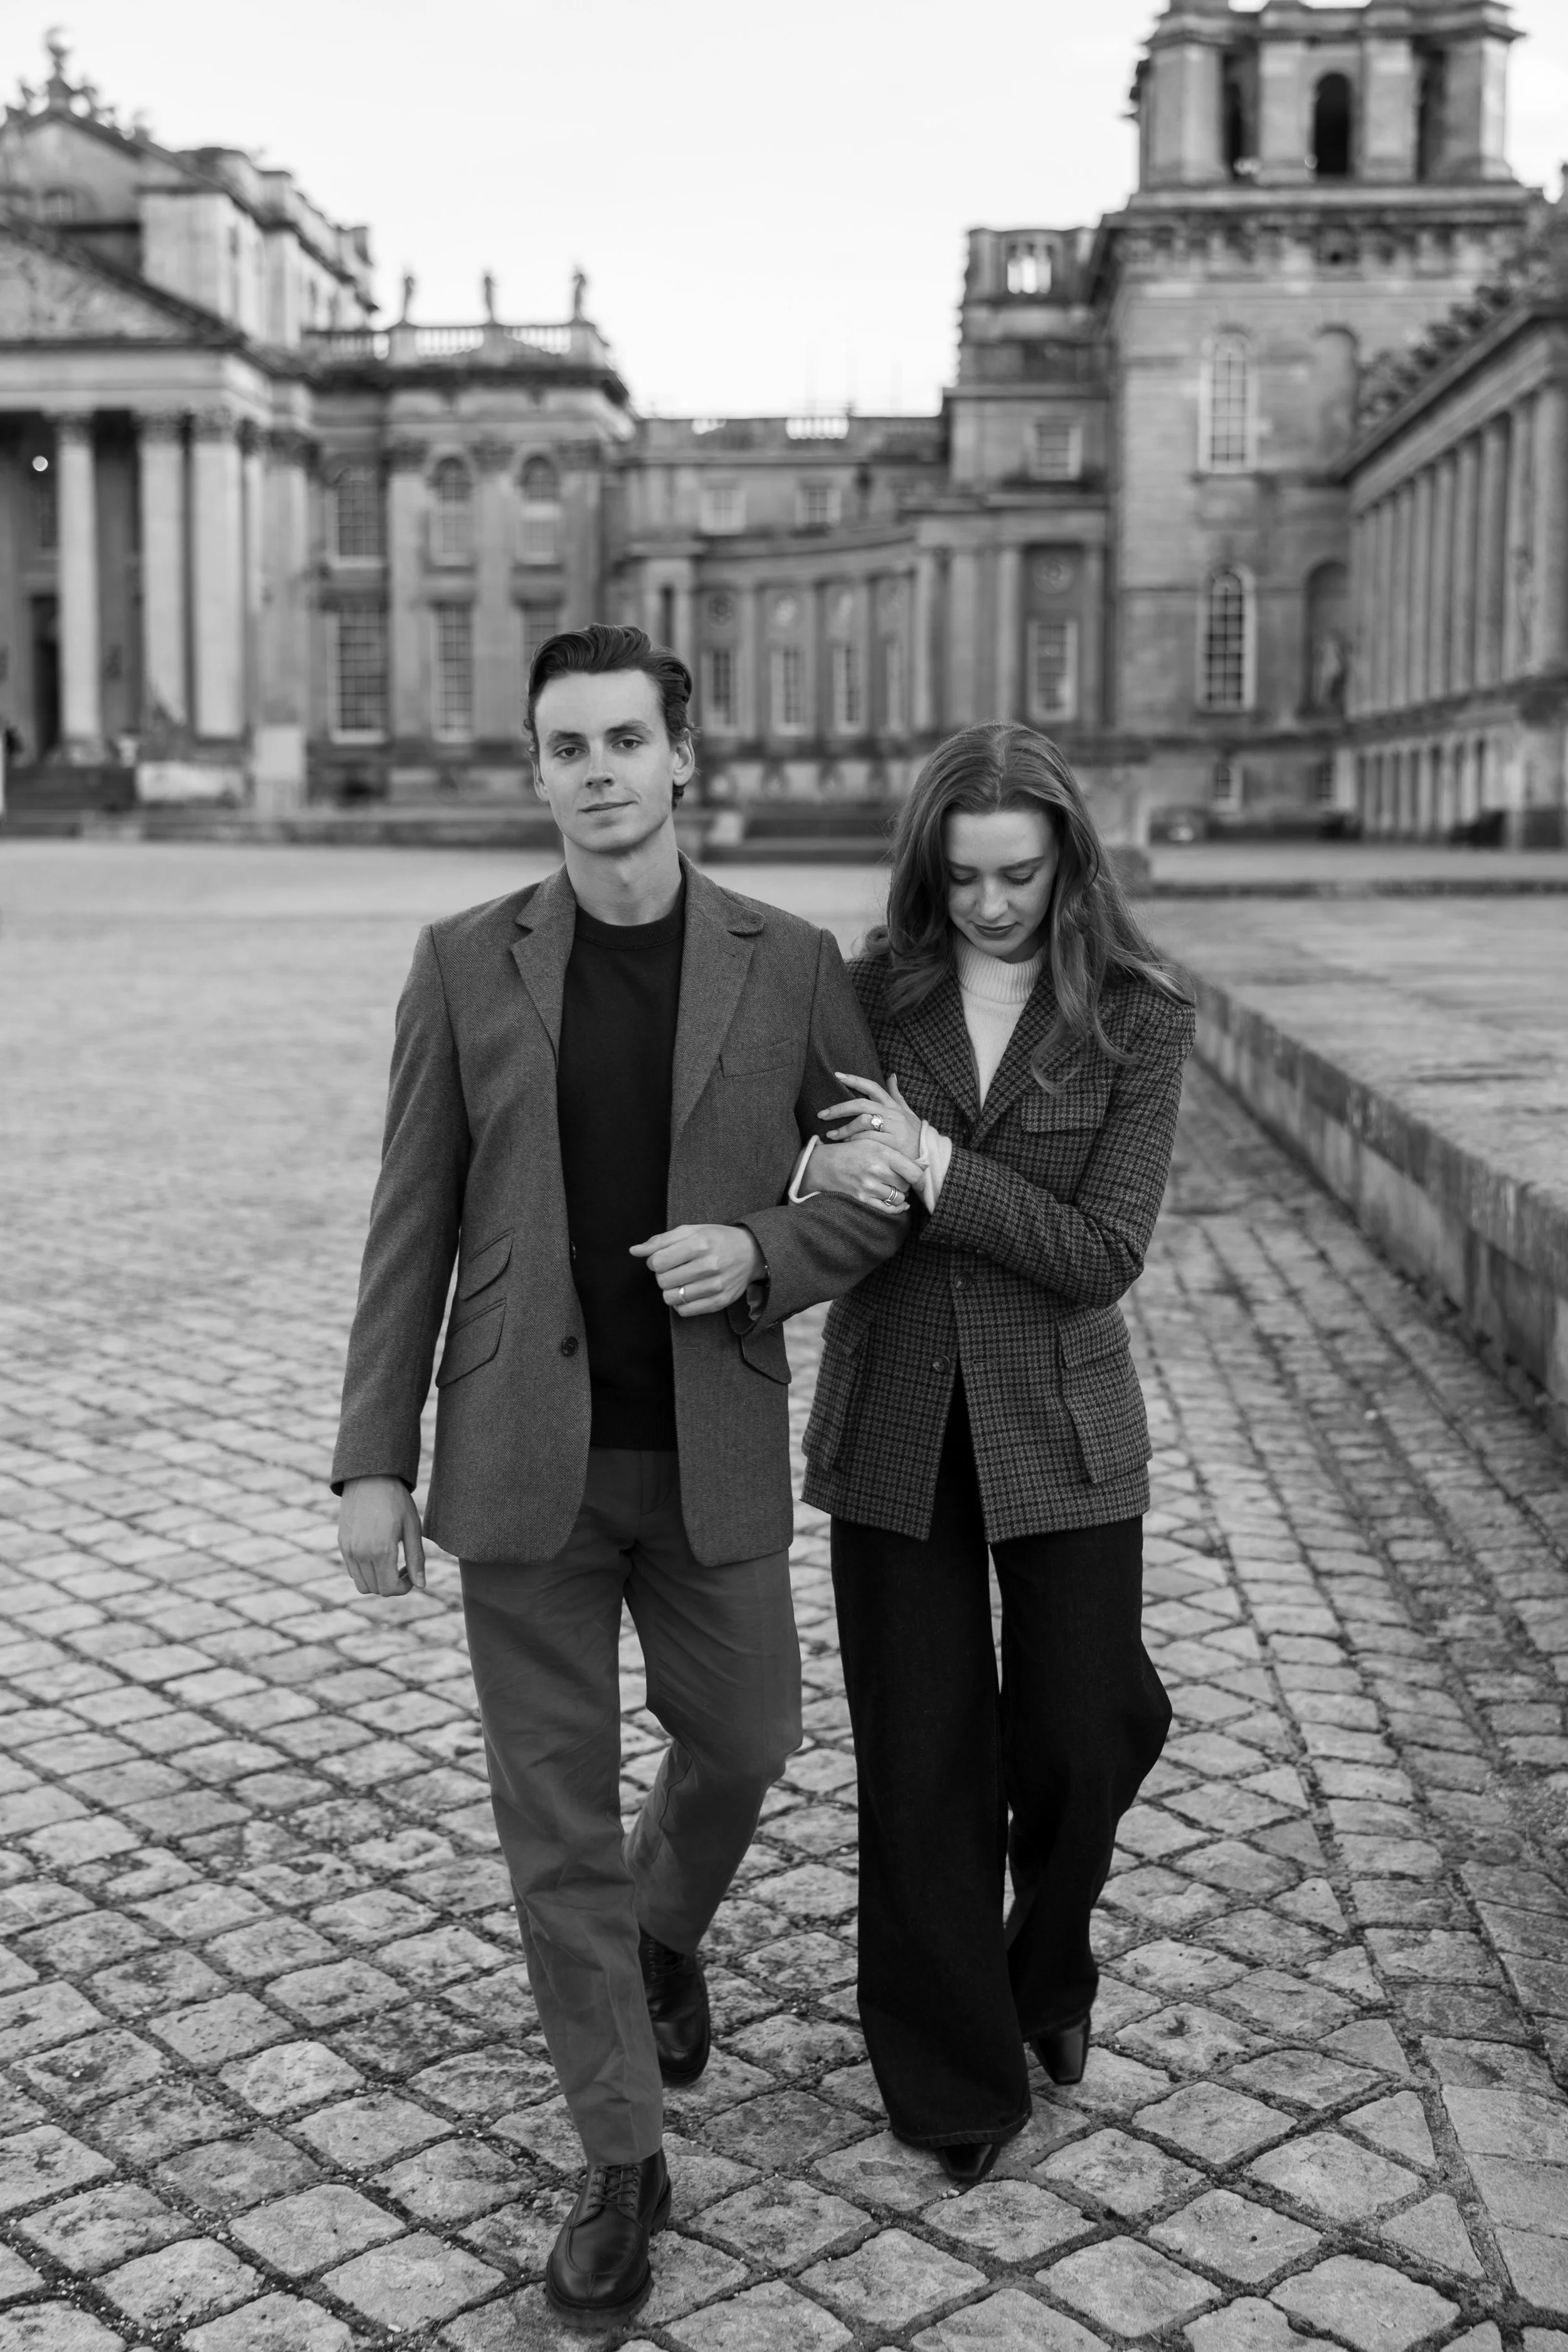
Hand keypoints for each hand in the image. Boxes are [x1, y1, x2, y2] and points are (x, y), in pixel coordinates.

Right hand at [338, 1476, 425, 1597]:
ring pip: (362, 1584)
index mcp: (381, 1551)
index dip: (403, 1588)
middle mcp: (360, 1554)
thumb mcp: (412, 1528)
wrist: (370, 1478)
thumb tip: (421, 1586)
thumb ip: (416, 1559)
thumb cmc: (396, 1500)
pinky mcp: (342, 1544)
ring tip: (390, 1562)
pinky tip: (377, 1554)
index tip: (411, 1575)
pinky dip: (365, 1571)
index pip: (389, 1589)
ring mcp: (348, 1550)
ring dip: (377, 1581)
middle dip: (392, 1585)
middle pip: (375, 1589)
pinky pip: (352, 1570)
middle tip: (404, 1567)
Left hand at [631, 1223, 763, 1316]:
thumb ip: (660, 1240)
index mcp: (699, 1243)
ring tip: (683, 1281)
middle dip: (663, 1275)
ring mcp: (715, 1286)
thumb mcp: (690, 1231)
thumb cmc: (717, 1239)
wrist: (752, 1252)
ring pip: (671, 1298)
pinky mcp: (720, 1301)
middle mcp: (709, 1265)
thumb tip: (634, 1251)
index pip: (657, 1262)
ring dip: (671, 1290)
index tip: (664, 1259)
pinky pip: (685, 1311)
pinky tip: (689, 1292)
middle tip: (675, 1269)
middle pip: (662, 1281)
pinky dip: (681, 1303)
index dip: (654, 1261)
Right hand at [809, 1135, 924, 1211]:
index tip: (920, 1181)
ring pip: (899, 1198)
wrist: (824, 1164)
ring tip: (892, 1188)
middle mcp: (877, 1170)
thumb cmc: (853, 1152)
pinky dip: (896, 1208)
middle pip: (906, 1185)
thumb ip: (898, 1155)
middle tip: (898, 1180)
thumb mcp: (875, 1145)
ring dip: (899, 1196)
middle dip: (905, 1184)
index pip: (913, 1171)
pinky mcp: (862, 1198)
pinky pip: (888, 1209)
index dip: (921, 1179)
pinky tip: (898, 1204)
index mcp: (883, 1153)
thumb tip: (924, 1166)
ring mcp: (869, 1186)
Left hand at [820, 1073, 922, 1159]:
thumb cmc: (914, 1133)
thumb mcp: (907, 1112)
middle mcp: (892, 1114)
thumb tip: (891, 1075)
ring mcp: (893, 1128)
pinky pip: (868, 1139)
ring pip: (863, 1122)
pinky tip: (847, 1144)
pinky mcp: (892, 1143)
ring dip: (844, 1129)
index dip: (854, 1079)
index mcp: (892, 1105)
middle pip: (861, 1105)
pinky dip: (855, 1140)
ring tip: (832, 1135)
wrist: (929, 1154)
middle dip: (839, 1108)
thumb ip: (896, 1095)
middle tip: (822, 1114)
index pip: (872, 1087)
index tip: (837, 1075)